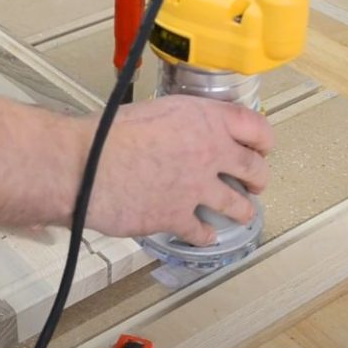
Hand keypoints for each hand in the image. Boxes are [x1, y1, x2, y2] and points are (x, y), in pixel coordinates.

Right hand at [84, 95, 272, 245]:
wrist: (83, 165)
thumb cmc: (105, 133)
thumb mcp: (152, 112)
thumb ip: (178, 123)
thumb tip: (179, 134)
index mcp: (203, 119)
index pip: (254, 126)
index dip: (263, 139)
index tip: (263, 147)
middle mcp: (208, 152)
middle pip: (253, 168)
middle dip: (258, 177)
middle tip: (255, 182)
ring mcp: (196, 188)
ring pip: (236, 205)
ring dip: (242, 210)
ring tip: (242, 213)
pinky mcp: (177, 217)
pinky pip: (201, 231)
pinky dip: (204, 235)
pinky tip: (204, 236)